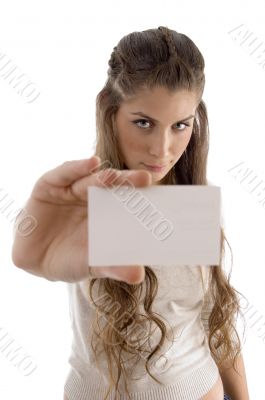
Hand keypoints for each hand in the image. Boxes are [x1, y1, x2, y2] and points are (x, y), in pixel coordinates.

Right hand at [12, 156, 151, 283]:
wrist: (34, 260)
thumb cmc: (68, 259)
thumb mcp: (90, 264)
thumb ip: (112, 266)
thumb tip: (137, 275)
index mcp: (106, 212)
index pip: (126, 201)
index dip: (140, 197)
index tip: (159, 197)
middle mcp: (91, 197)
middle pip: (112, 186)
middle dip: (127, 181)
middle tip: (145, 179)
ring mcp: (71, 189)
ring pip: (89, 179)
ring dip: (102, 176)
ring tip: (114, 176)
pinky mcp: (50, 185)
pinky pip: (63, 174)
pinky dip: (76, 167)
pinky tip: (91, 162)